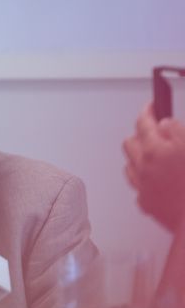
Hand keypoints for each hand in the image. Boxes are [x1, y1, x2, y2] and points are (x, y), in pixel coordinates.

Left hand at [123, 103, 184, 235]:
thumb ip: (177, 131)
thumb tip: (164, 124)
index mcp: (156, 150)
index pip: (144, 122)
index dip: (148, 110)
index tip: (152, 105)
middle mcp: (143, 167)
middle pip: (130, 142)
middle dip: (140, 133)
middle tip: (156, 130)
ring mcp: (142, 186)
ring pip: (130, 163)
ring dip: (139, 154)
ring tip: (156, 152)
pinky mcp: (146, 202)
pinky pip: (138, 184)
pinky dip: (143, 176)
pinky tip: (156, 176)